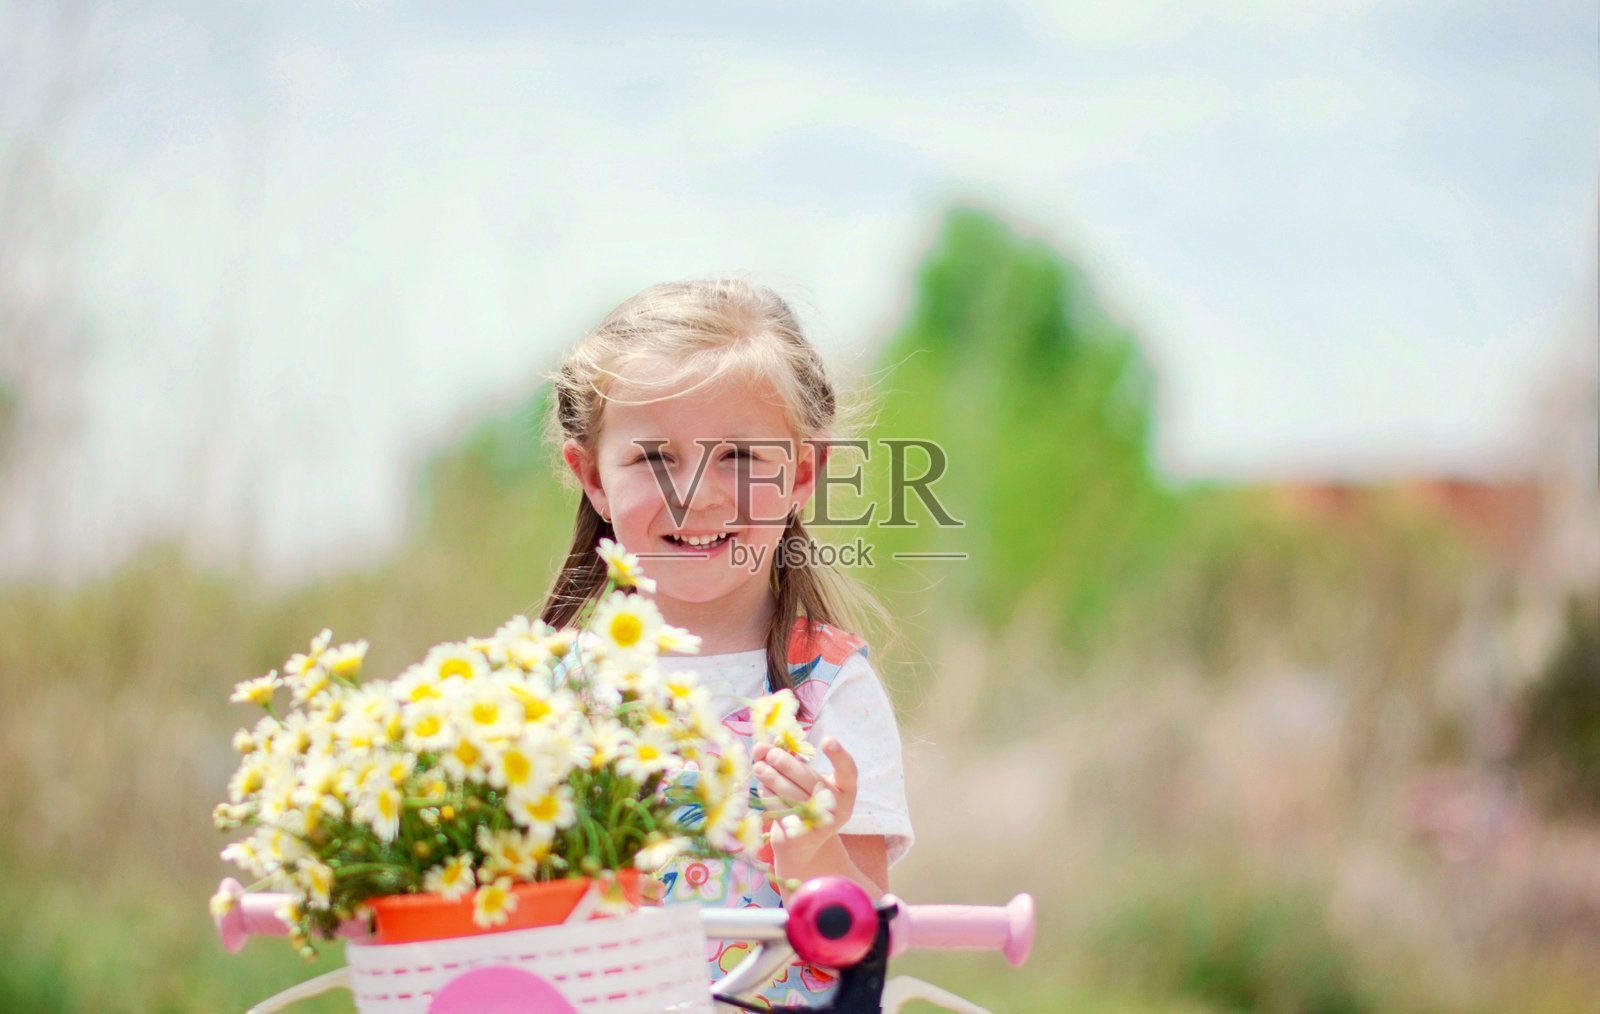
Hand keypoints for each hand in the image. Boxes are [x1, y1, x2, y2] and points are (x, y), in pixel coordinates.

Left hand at [753, 736, 857, 869]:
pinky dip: (769, 796)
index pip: (848, 770)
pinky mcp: (802, 835)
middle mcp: (839, 807)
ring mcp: (822, 823)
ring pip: (791, 794)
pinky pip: (781, 809)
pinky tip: (763, 787)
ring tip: (759, 768)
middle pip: (809, 779)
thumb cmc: (804, 799)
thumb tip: (759, 747)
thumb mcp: (802, 778)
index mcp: (846, 789)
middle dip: (786, 763)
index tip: (828, 739)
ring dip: (771, 778)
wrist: (802, 842)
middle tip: (770, 754)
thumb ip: (784, 758)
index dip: (839, 755)